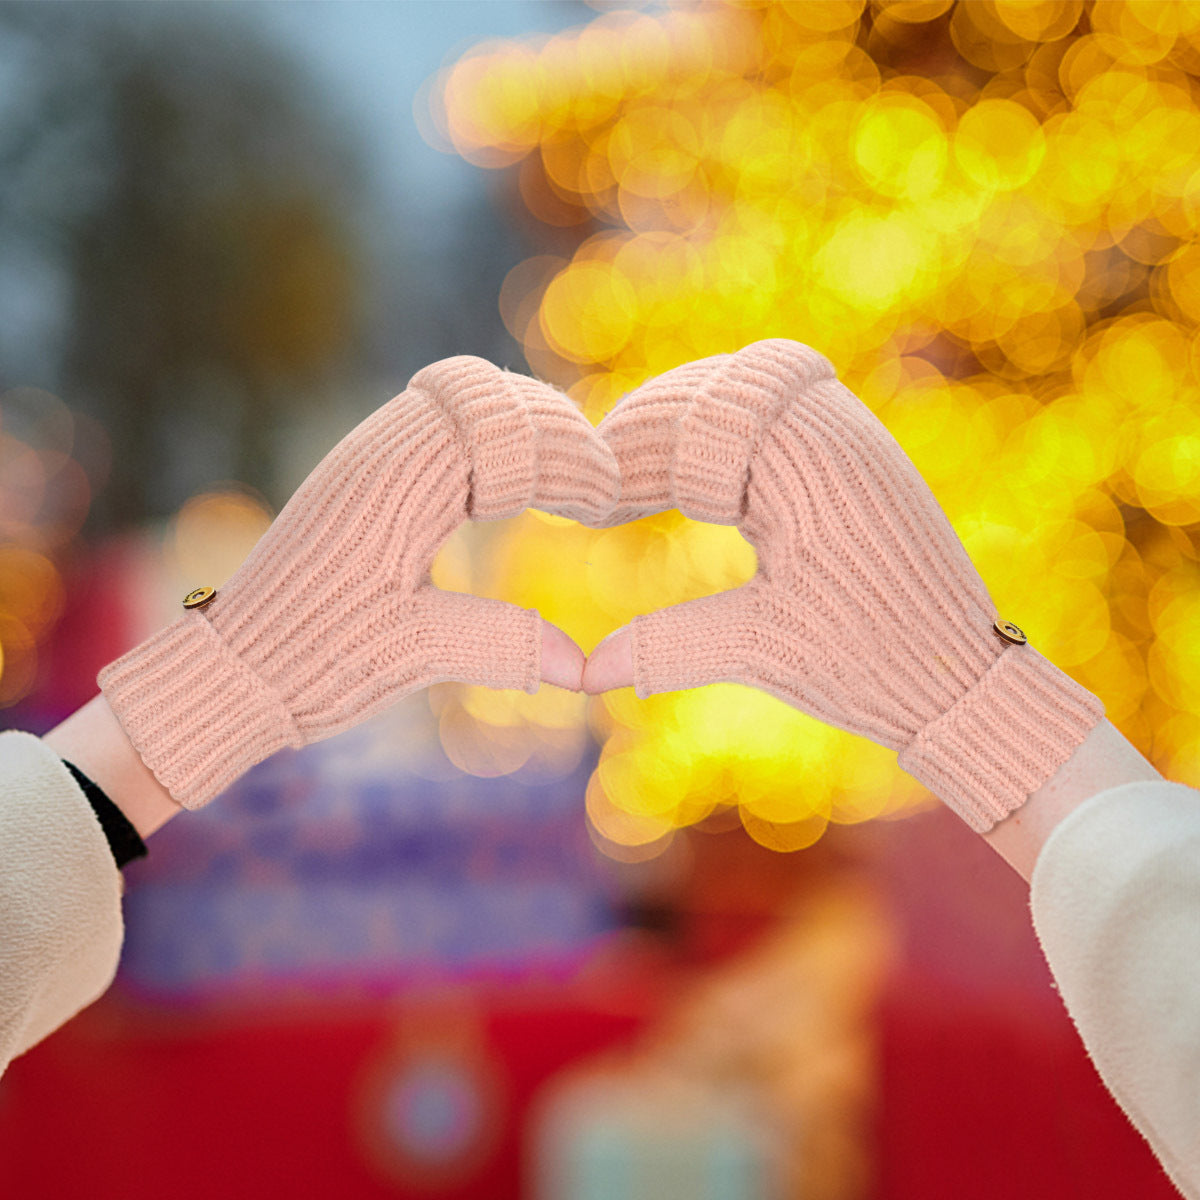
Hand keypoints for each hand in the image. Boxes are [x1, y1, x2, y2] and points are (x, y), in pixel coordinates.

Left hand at [97, 356, 618, 809]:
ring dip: (520, 431)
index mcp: (391, 482)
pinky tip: (511, 494)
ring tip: (567, 485)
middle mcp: (376, 452)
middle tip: (598, 486)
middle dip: (551, 429)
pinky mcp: (363, 478)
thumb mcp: (412, 652)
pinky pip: (437, 427)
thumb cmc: (308, 662)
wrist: (229, 670)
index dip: (566, 454)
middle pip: (482, 390)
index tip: (608, 502)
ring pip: (459, 400)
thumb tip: (585, 668)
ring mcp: (365, 459)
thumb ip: (503, 644)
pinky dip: (487, 445)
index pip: (499, 422)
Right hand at [581, 339, 1104, 833]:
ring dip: (690, 423)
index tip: (588, 504)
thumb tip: (582, 672)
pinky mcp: (859, 459)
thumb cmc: (875, 663)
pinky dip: (730, 437)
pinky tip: (703, 485)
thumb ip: (666, 645)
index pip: (693, 421)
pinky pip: (780, 414)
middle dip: (652, 425)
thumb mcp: (761, 648)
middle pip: (719, 385)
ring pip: (751, 391)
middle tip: (602, 478)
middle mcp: (837, 427)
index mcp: (810, 458)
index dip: (627, 456)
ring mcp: (853, 437)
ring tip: (639, 476)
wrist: (969, 679)